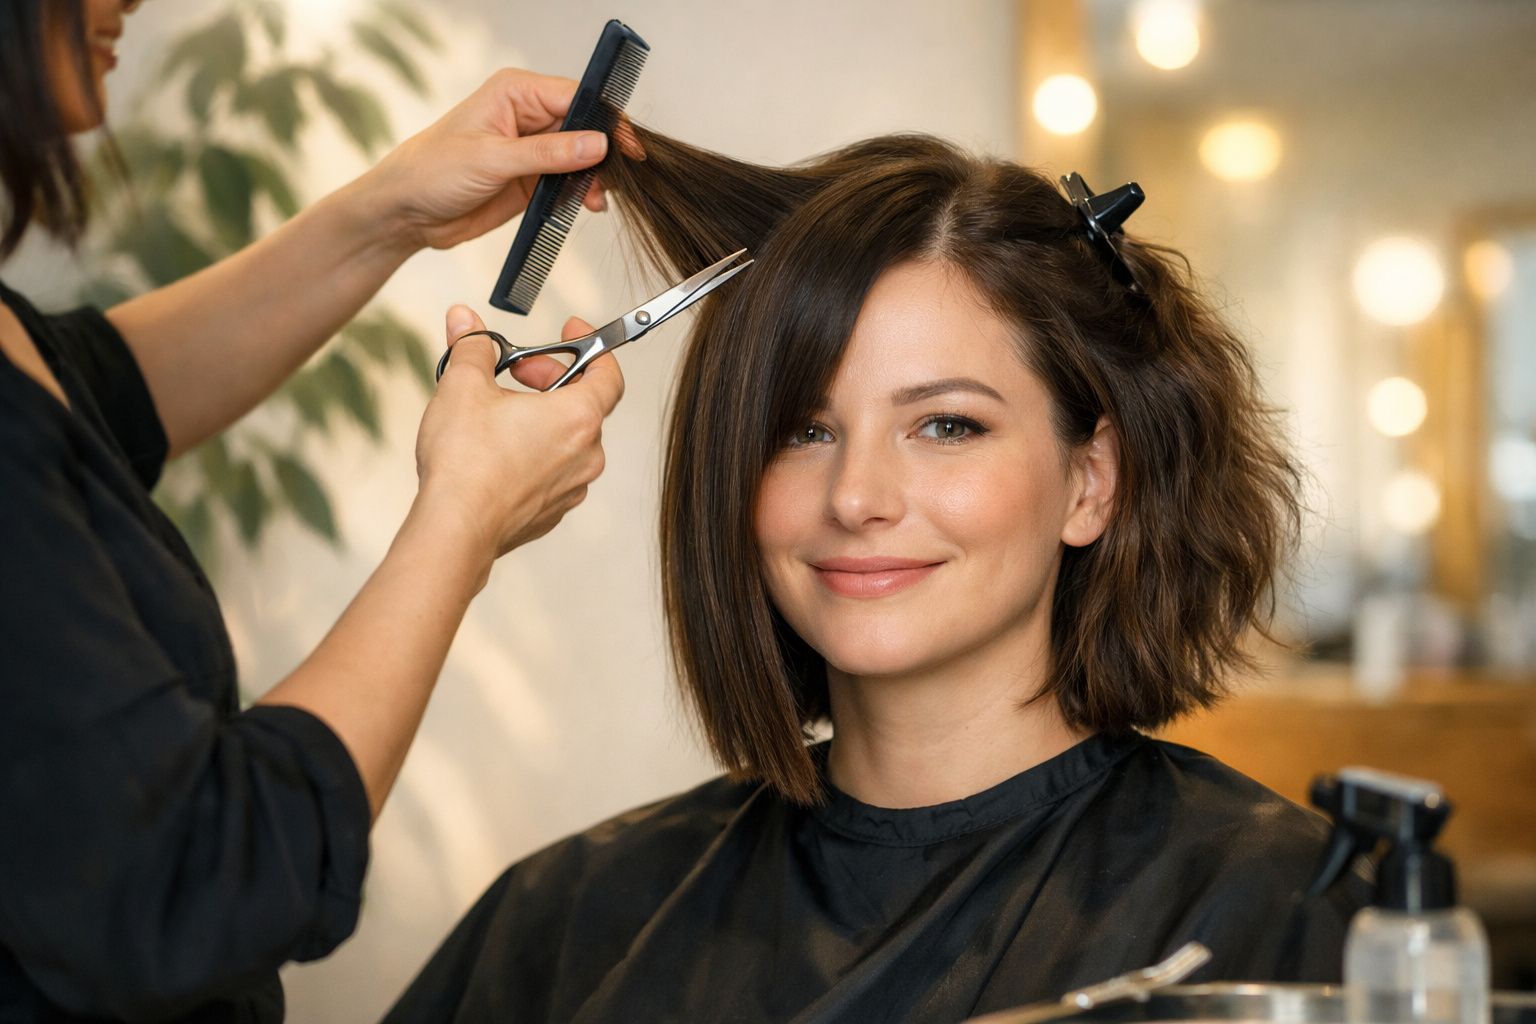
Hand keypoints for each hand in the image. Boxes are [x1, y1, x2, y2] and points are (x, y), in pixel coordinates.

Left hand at [364, 69, 610, 252]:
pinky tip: (588, 204)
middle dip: (604, 152)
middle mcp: (529, 116)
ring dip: (595, 177)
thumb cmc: (432, 170)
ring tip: (597, 198)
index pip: (575, 96)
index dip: (605, 119)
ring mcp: (534, 149)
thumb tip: (597, 144)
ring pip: (583, 157)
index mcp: (516, 93)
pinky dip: (583, 194)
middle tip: (617, 178)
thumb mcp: (491, 159)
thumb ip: (547, 153)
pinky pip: (570, 183)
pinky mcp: (533, 180)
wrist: (407, 212)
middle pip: (586, 127)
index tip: (626, 145)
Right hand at [414, 305, 624, 569]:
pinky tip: (495, 451)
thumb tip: (466, 322)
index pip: (609, 374)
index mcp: (578, 418)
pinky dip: (532, 453)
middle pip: (584, 404)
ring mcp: (572, 488)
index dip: (593, 347)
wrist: (455, 529)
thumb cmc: (466, 462)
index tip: (571, 332)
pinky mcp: (551, 512)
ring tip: (498, 412)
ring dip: (540, 418)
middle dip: (550, 379)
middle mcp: (586, 455)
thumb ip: (472, 348)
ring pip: (566, 440)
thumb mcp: (463, 386)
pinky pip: (552, 471)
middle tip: (514, 372)